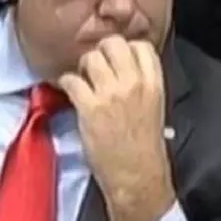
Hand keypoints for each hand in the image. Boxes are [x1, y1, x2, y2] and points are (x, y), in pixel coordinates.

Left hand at [57, 35, 175, 220]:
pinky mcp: (89, 107)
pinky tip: (71, 93)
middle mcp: (133, 84)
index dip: (125, 49)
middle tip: (95, 67)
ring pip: (90, 58)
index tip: (116, 59)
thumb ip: (142, 85)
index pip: (141, 46)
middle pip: (113, 44)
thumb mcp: (154, 108)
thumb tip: (123, 69)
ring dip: (82, 68)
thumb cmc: (145, 149)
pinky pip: (71, 80)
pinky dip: (66, 84)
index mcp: (154, 84)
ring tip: (83, 81)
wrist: (137, 177)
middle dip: (101, 52)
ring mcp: (111, 94)